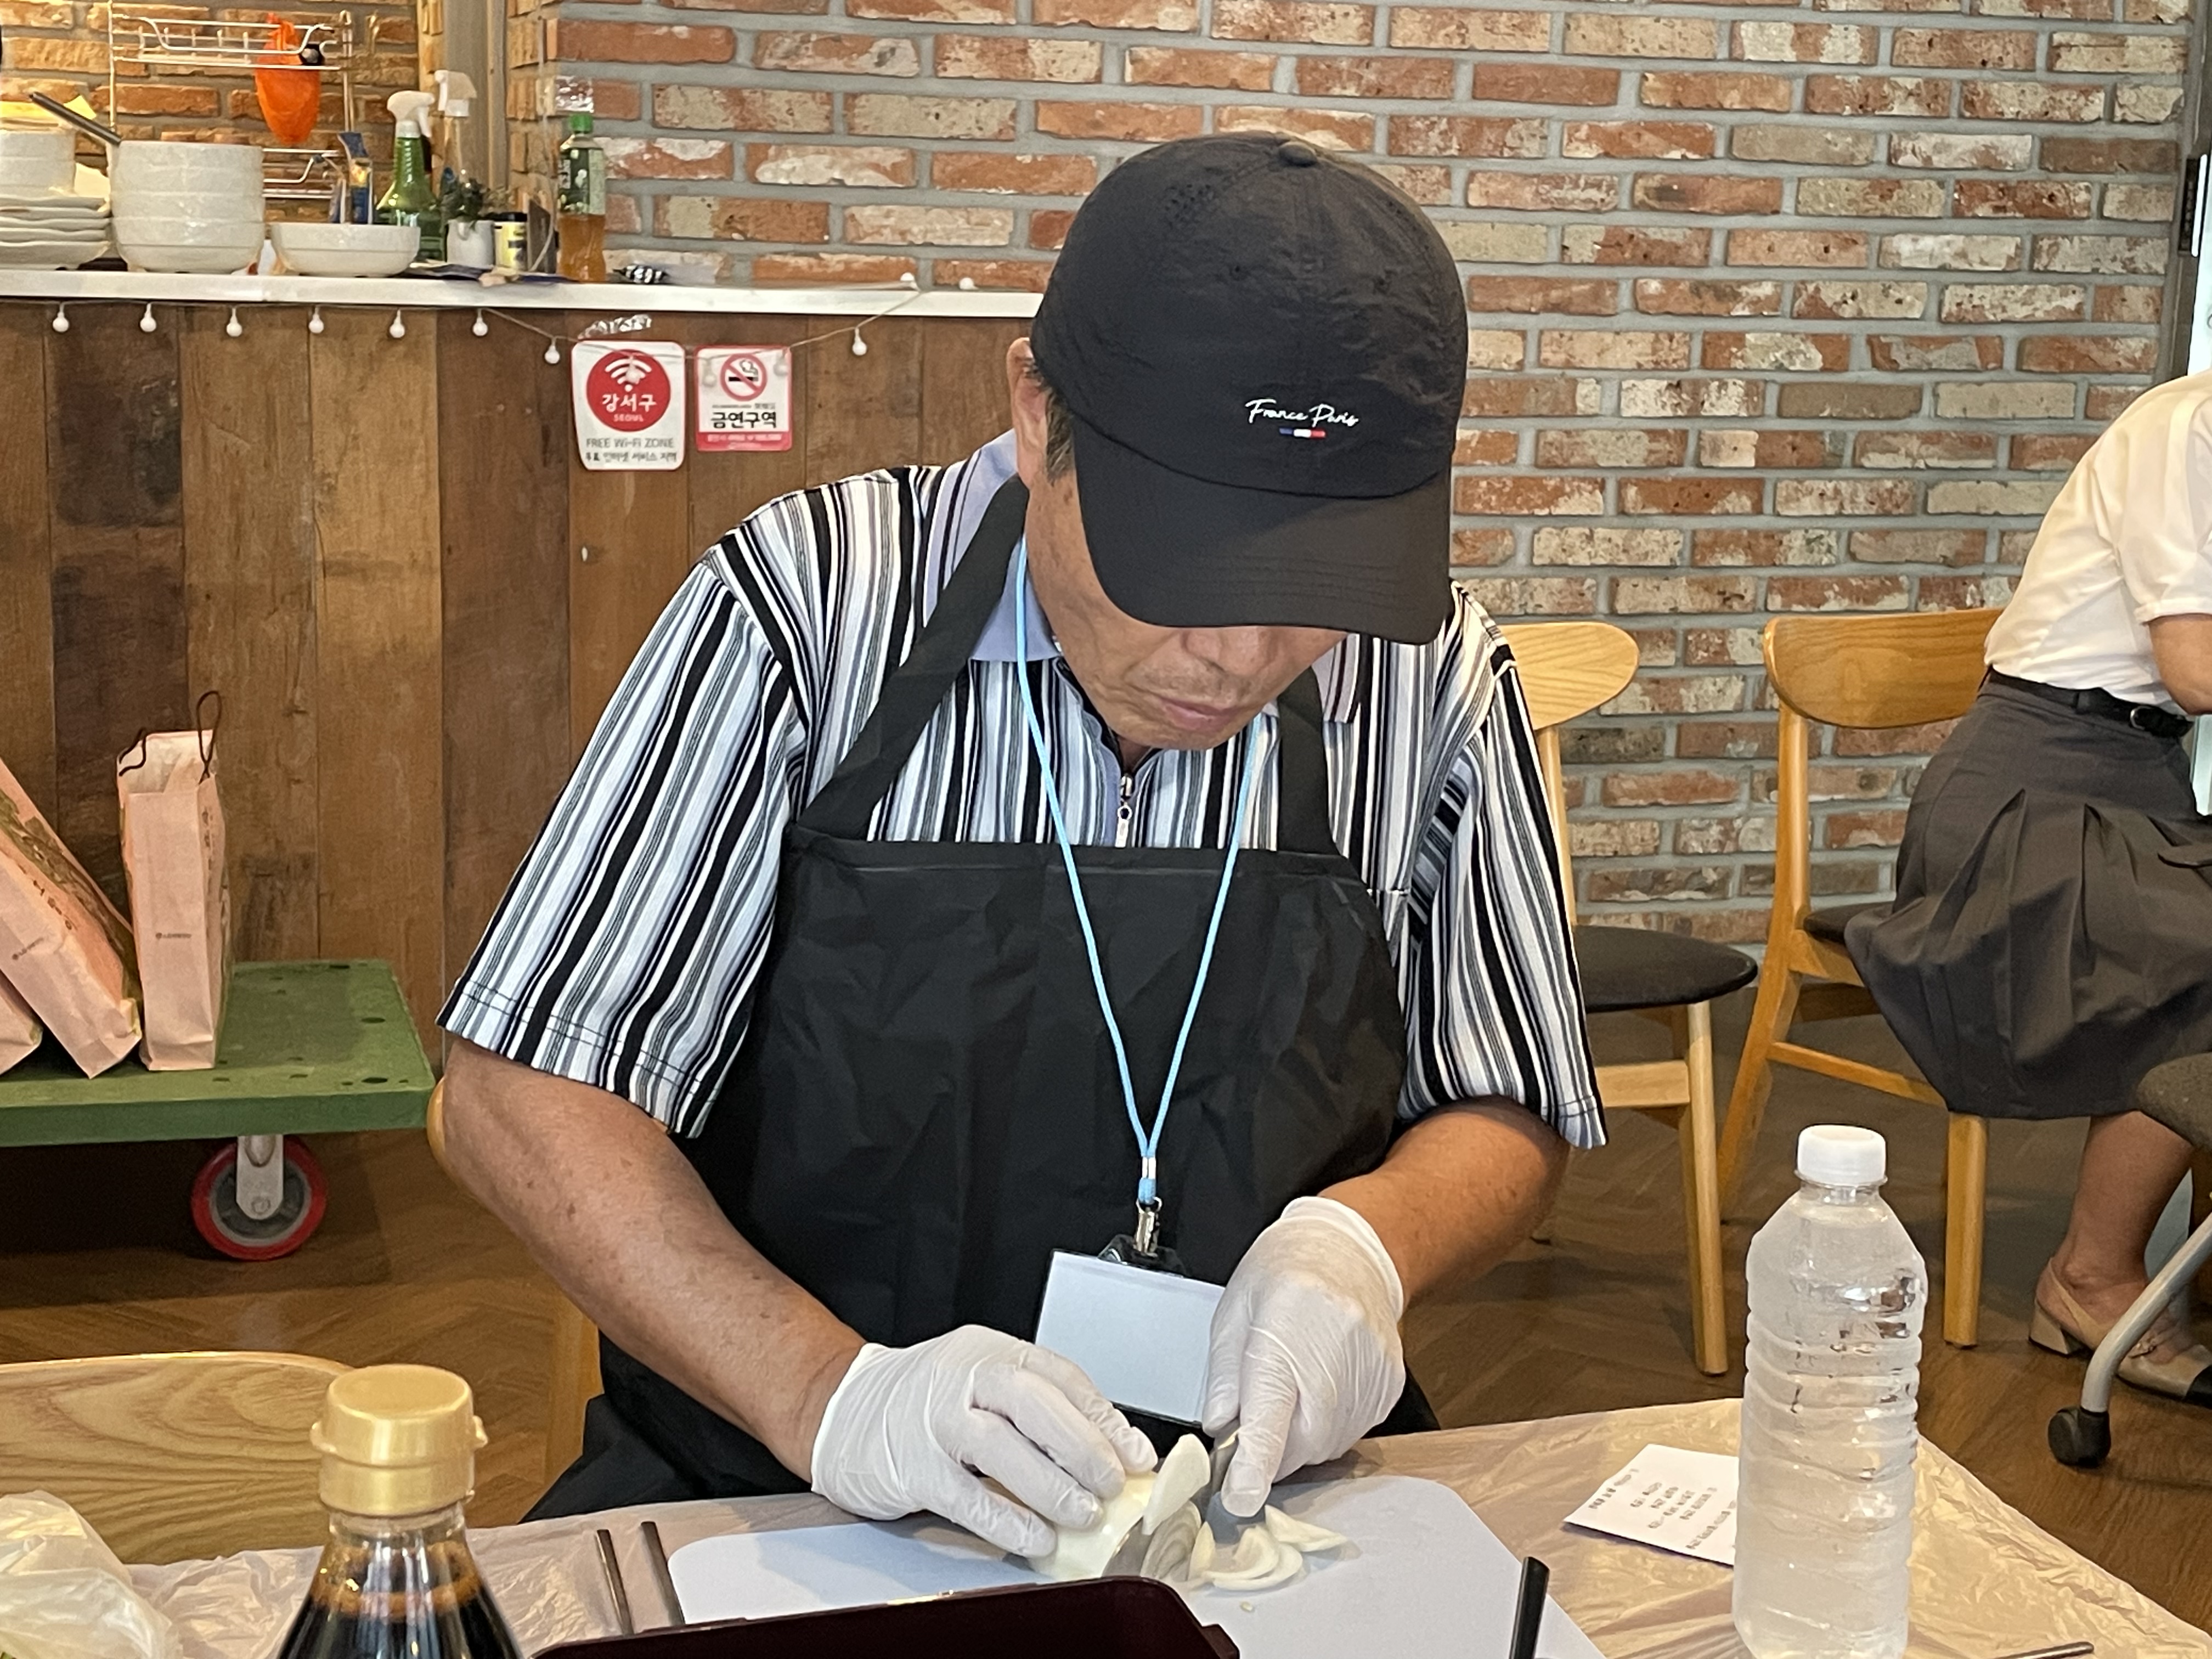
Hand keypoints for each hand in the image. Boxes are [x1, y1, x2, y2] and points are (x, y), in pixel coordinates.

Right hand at [809, 1325, 1156, 1556]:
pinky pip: (964, 1494)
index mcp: (990, 1353)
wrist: (841, 1409)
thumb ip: (1037, 1410)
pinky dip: (1005, 1517)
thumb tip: (1106, 1452)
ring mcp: (934, 1421)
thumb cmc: (924, 1400)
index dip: (1103, 1417)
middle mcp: (963, 1378)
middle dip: (1082, 1445)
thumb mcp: (982, 1383)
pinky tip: (1035, 1535)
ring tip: (1083, 1512)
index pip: (1059, 1376)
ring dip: (1050, 1484)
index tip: (1136, 1453)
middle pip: (1033, 1403)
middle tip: (1113, 1482)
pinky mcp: (912, 1466)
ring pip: (1001, 1446)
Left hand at [1202, 1195, 1404, 1516]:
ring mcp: (1369, 1376)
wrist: (1350, 1249)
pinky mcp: (1388, 1388)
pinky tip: (1319, 1386)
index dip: (1253, 1465)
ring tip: (1293, 1386)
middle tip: (1255, 1418)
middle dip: (1270, 1449)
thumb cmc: (1285, 1272)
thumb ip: (1222, 1375)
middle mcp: (1334, 1359)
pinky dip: (1326, 1425)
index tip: (1239, 1497)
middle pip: (1299, 1444)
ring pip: (1326, 1445)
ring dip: (1298, 1437)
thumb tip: (1218, 1428)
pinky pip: (1350, 1431)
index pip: (1269, 1417)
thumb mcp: (1233, 1311)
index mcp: (1284, 1336)